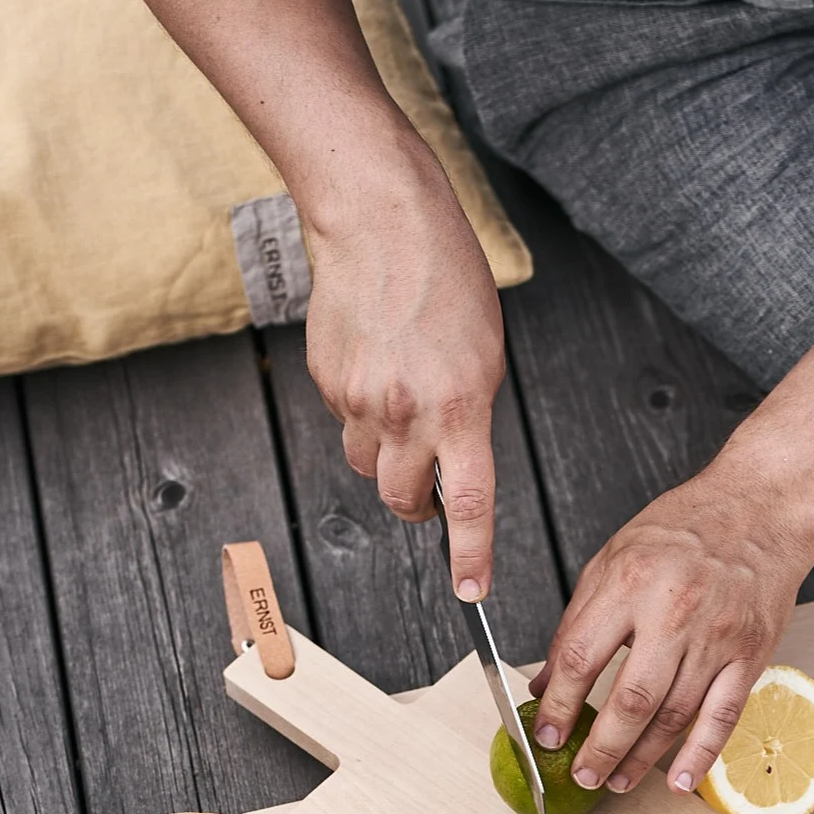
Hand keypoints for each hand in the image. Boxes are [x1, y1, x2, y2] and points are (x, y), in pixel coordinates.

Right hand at [303, 137, 505, 598]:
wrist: (379, 221)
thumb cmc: (445, 278)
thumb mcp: (486, 354)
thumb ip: (470, 417)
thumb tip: (452, 462)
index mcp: (461, 406)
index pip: (468, 502)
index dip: (470, 554)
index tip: (471, 591)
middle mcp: (407, 411)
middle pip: (403, 500)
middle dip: (417, 505)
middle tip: (428, 488)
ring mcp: (360, 399)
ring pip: (368, 464)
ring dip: (385, 454)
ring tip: (401, 400)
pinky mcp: (327, 381)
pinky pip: (346, 420)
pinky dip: (361, 408)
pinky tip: (375, 362)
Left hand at [529, 468, 812, 794]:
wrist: (761, 509)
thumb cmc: (684, 530)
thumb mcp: (612, 559)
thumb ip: (576, 623)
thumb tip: (543, 684)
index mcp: (630, 583)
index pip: (581, 659)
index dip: (558, 705)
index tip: (545, 736)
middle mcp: (674, 613)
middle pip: (630, 700)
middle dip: (599, 747)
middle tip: (580, 775)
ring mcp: (717, 638)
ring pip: (674, 716)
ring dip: (640, 758)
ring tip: (615, 781)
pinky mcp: (751, 655)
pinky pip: (723, 717)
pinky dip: (700, 756)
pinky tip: (678, 781)